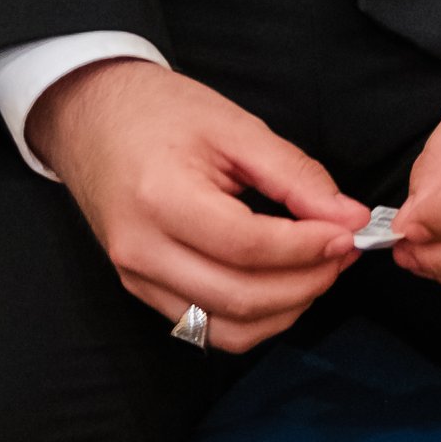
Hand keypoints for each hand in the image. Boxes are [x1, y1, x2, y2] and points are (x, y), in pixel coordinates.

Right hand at [33, 58, 367, 353]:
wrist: (91, 117)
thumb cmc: (159, 112)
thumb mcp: (235, 127)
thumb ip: (295, 176)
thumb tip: (348, 217)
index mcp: (161, 198)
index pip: (249, 247)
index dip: (308, 247)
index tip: (349, 232)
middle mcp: (141, 250)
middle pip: (240, 298)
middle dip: (307, 282)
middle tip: (343, 251)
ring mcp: (136, 277)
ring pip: (226, 328)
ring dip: (286, 309)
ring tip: (319, 269)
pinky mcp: (140, 290)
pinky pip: (206, 328)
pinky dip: (254, 317)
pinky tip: (282, 285)